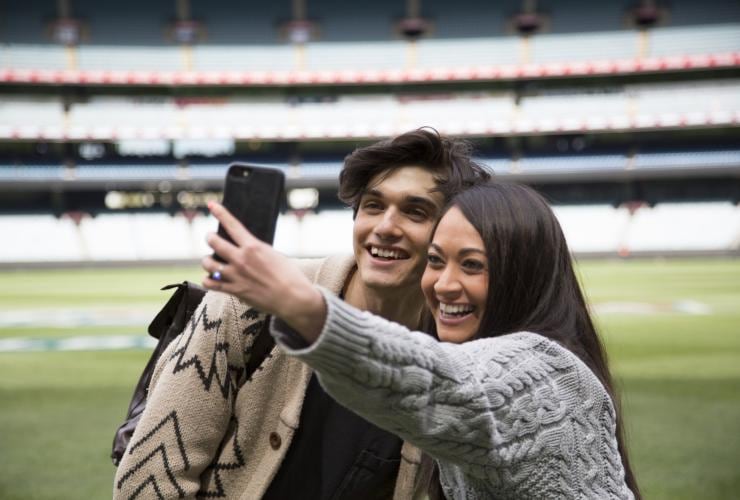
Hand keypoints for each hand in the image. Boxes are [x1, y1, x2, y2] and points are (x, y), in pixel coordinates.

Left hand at [202, 201, 325, 342]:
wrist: (292, 298)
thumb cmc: (289, 275)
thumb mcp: (274, 255)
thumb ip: (256, 250)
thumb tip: (245, 247)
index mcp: (253, 247)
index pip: (232, 225)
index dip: (220, 213)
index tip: (211, 205)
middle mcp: (241, 259)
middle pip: (214, 242)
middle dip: (210, 237)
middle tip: (211, 237)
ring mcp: (236, 275)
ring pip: (208, 263)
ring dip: (207, 260)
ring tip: (211, 260)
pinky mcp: (234, 290)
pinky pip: (211, 283)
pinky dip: (208, 280)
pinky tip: (211, 278)